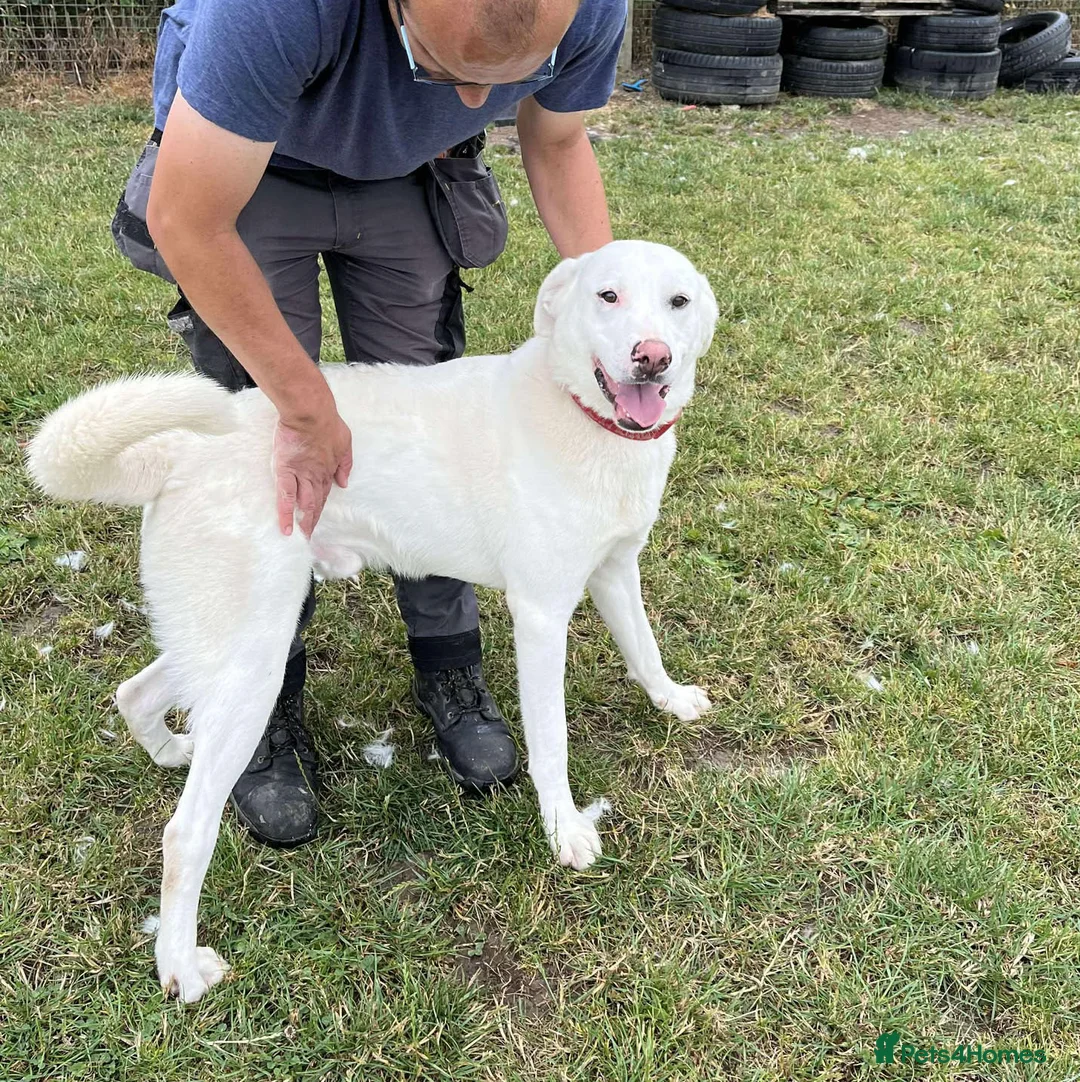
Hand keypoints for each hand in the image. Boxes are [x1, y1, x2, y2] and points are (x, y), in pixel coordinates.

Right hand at [273, 405, 351, 537]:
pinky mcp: (286, 470)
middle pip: (315, 503)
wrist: (312, 413)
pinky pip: (285, 495)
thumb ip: (344, 464)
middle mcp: (316, 476)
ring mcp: (301, 475)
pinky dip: (286, 513)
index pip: (324, 494)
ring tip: (301, 537)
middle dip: (312, 521)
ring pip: (303, 503)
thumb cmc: (329, 424)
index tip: (316, 520)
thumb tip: (343, 483)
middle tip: (309, 537)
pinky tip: (286, 527)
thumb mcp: (345, 442)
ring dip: (303, 522)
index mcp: (328, 470)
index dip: (320, 509)